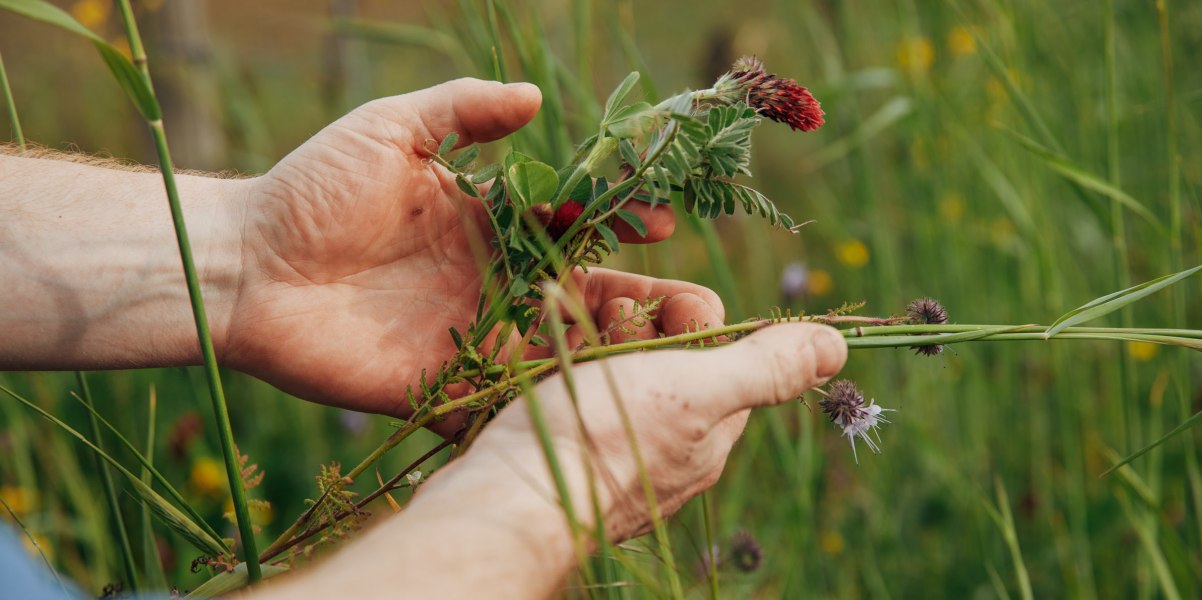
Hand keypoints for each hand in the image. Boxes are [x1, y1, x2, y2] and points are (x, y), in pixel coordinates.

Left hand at [219, 78, 722, 419]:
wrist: (244, 265)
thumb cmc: (312, 188)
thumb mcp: (389, 130)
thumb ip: (461, 112)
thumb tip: (532, 97)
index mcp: (487, 226)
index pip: (572, 226)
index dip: (618, 223)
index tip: (658, 218)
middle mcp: (490, 285)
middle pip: (580, 296)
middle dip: (639, 301)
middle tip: (690, 305)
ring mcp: (470, 342)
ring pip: (558, 353)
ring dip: (608, 356)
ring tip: (656, 353)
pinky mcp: (441, 391)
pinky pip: (506, 406)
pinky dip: (550, 411)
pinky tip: (596, 409)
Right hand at [257, 324, 845, 599]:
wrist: (508, 498)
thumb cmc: (604, 438)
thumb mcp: (697, 392)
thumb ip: (766, 367)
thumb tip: (840, 347)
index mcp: (712, 430)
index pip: (717, 344)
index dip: (682, 313)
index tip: (640, 308)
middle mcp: (672, 446)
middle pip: (665, 354)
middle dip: (633, 323)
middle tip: (597, 319)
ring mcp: (616, 452)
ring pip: (614, 369)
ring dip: (590, 336)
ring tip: (559, 329)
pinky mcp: (565, 452)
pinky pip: (572, 391)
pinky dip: (558, 364)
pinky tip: (536, 358)